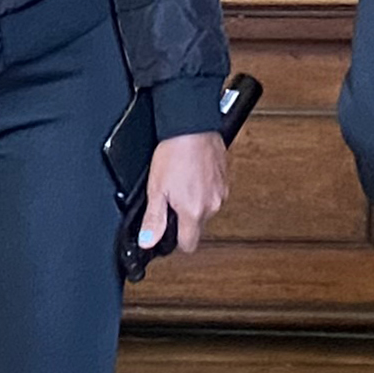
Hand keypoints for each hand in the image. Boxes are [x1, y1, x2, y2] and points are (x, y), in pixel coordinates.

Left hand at [135, 130, 229, 258]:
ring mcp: (221, 193)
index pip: (188, 245)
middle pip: (197, 227)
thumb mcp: (156, 188)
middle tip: (172, 197)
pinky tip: (193, 174)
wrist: (192, 126)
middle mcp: (212, 206)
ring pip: (206, 210)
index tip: (168, 230)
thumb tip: (147, 241)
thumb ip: (153, 219)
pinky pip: (214, 194)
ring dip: (195, 202)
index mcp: (193, 211)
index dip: (175, 240)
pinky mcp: (226, 180)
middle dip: (184, 218)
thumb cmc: (174, 152)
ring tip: (183, 182)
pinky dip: (204, 189)